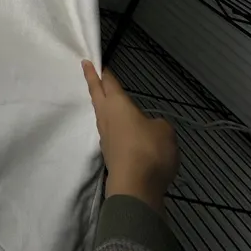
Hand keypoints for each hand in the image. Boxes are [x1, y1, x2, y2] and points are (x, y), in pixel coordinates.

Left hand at [82, 60, 178, 214]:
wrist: (134, 187)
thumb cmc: (150, 150)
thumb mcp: (164, 131)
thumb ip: (157, 124)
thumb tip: (150, 128)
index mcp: (117, 104)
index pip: (109, 83)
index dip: (104, 72)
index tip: (94, 63)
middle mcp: (106, 117)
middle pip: (97, 94)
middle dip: (91, 79)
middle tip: (85, 66)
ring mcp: (105, 137)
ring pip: (101, 113)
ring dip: (102, 103)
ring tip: (105, 98)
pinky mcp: (109, 154)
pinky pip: (109, 132)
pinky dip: (112, 125)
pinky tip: (121, 130)